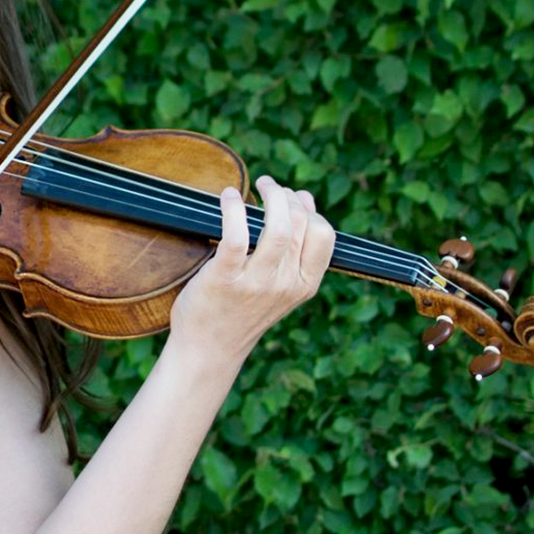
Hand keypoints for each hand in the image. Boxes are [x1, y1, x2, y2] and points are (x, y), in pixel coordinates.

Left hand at [167, 173, 334, 361]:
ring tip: (261, 184)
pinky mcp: (224, 279)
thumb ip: (295, 250)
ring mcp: (256, 283)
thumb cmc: (241, 311)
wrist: (209, 349)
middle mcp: (285, 284)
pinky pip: (236, 236)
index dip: (311, 210)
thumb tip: (305, 201)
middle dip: (288, 196)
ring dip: (271, 196)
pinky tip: (228, 197)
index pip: (324, 236)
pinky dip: (234, 209)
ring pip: (278, 228)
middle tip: (270, 188)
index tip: (294, 198)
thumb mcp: (281, 286)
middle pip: (301, 224)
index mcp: (304, 285)